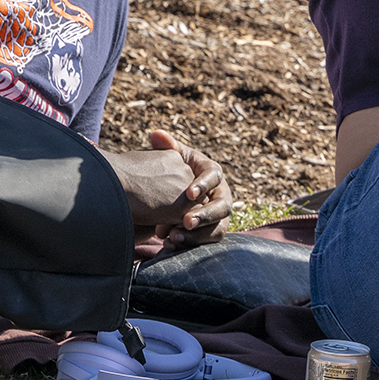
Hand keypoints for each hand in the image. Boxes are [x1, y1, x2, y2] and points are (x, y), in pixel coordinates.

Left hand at [107, 129, 233, 236]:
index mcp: (212, 173)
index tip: (188, 194)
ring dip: (198, 235)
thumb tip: (156, 135)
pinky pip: (207, 242)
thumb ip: (167, 147)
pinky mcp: (211, 232)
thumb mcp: (172, 159)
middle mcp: (221, 195)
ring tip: (174, 237)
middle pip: (222, 206)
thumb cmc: (174, 171)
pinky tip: (171, 244)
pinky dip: (191, 244)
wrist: (171, 193)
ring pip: (217, 228)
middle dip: (204, 215)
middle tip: (185, 221)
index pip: (214, 176)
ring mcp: (219, 216)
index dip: (203, 185)